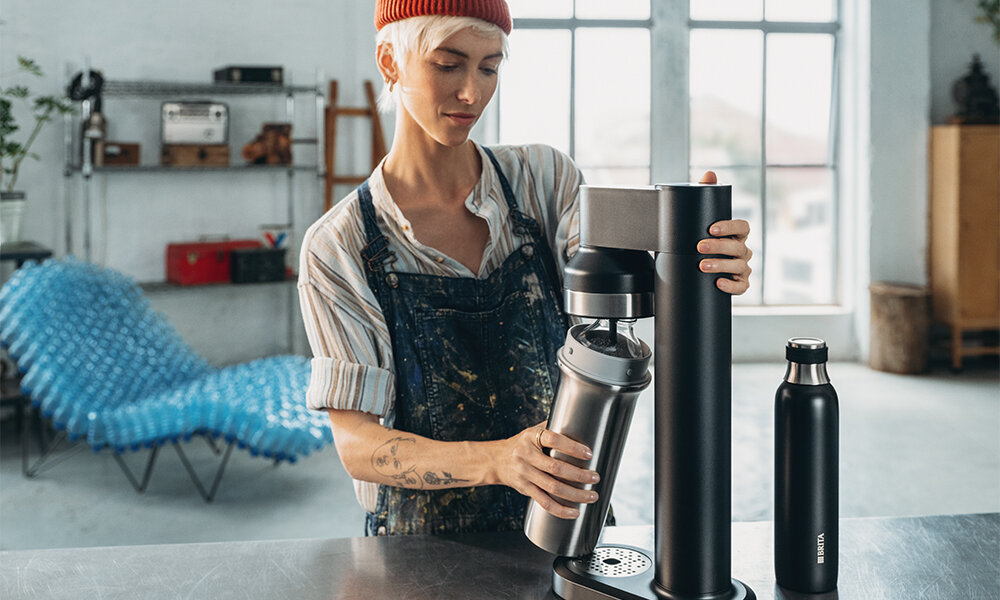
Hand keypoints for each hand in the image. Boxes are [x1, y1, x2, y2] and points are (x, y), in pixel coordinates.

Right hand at [493, 422, 599, 518]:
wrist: (497, 460)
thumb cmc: (522, 444)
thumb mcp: (533, 431)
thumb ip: (552, 428)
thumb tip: (579, 424)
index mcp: (531, 437)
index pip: (553, 439)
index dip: (572, 447)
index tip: (589, 454)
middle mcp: (526, 455)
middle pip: (556, 468)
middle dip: (579, 475)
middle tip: (595, 478)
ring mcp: (524, 474)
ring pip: (553, 487)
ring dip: (575, 494)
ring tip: (591, 496)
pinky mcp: (524, 489)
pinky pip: (544, 502)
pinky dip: (561, 509)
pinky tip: (574, 511)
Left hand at [697, 171, 752, 294]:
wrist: (689, 269)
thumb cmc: (696, 240)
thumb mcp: (697, 220)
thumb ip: (704, 195)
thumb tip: (710, 173)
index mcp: (736, 234)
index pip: (743, 227)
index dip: (730, 227)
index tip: (711, 228)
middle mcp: (742, 250)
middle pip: (739, 247)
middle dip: (719, 246)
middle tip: (699, 246)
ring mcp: (742, 268)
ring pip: (739, 266)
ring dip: (721, 265)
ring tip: (702, 265)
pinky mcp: (738, 284)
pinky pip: (742, 287)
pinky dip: (731, 286)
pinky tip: (718, 283)